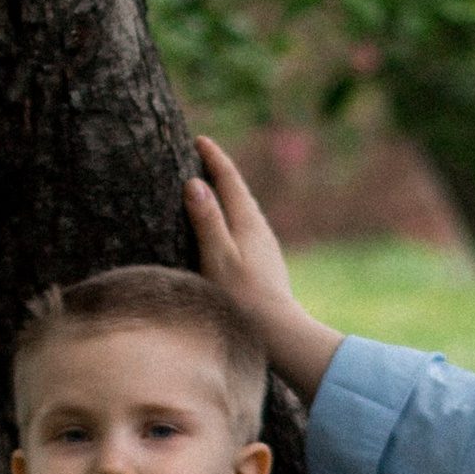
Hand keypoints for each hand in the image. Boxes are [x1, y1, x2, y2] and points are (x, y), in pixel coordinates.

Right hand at [184, 134, 346, 402]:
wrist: (278, 334)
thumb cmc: (242, 298)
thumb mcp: (218, 256)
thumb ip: (207, 220)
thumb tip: (195, 183)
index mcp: (248, 223)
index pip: (229, 180)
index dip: (214, 158)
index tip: (200, 138)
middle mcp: (260, 231)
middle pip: (239, 192)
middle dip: (221, 172)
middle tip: (204, 155)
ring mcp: (265, 249)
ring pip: (244, 212)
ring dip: (227, 196)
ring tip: (212, 189)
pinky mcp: (264, 266)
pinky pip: (244, 230)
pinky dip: (231, 219)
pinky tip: (227, 232)